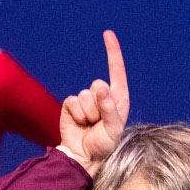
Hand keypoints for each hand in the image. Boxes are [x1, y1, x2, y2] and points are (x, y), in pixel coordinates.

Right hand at [59, 29, 129, 173]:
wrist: (83, 156)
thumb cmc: (103, 145)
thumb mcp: (113, 130)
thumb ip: (110, 109)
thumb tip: (101, 88)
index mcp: (118, 98)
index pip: (117, 71)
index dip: (113, 52)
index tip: (107, 34)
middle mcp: (102, 95)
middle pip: (98, 84)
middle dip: (99, 105)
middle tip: (99, 123)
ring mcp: (86, 99)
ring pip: (85, 95)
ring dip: (88, 114)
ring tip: (90, 126)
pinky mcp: (72, 104)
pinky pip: (73, 102)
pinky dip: (77, 115)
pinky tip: (80, 124)